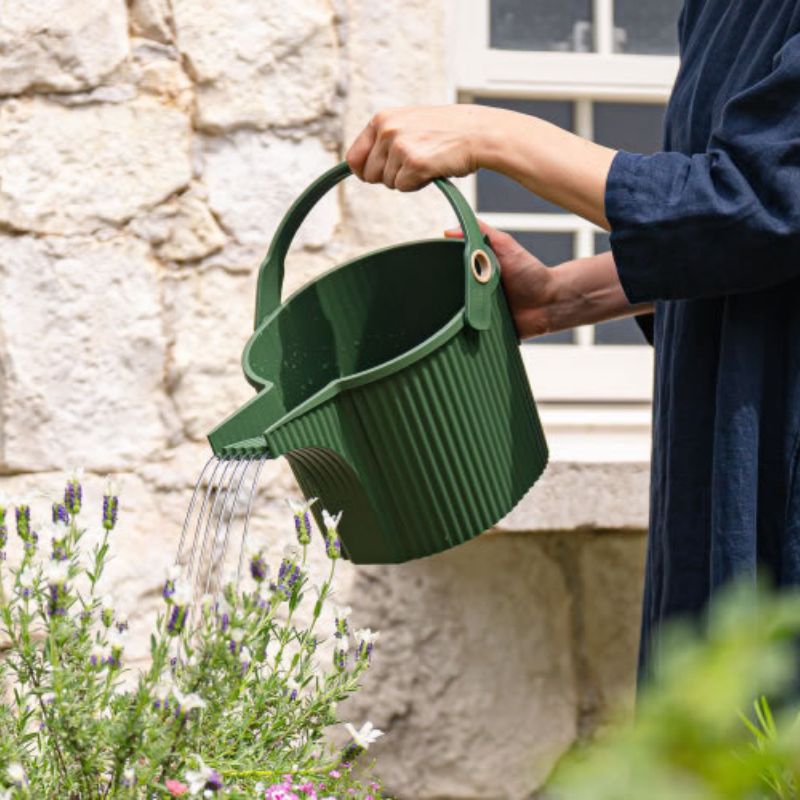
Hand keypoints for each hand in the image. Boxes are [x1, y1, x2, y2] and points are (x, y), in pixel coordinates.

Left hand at [346, 105, 490, 190]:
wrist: (478, 133)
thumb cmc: (446, 132)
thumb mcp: (408, 125)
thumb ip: (384, 140)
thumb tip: (356, 167)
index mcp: (381, 119)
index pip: (353, 157)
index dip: (364, 171)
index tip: (373, 175)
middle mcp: (387, 130)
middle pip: (369, 175)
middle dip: (389, 177)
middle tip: (412, 164)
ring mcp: (399, 146)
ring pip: (388, 183)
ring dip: (406, 179)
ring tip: (427, 161)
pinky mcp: (414, 163)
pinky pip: (404, 187)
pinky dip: (417, 184)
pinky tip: (432, 168)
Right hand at [446, 221, 556, 339]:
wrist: (550, 303)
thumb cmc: (531, 273)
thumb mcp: (505, 245)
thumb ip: (482, 232)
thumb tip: (449, 230)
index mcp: (474, 271)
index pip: (447, 270)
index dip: (439, 270)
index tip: (430, 268)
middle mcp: (473, 291)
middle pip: (448, 292)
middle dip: (444, 292)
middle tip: (445, 291)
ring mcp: (477, 311)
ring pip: (454, 314)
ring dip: (453, 313)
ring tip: (457, 308)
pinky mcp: (482, 330)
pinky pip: (466, 333)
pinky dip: (462, 331)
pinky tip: (462, 326)